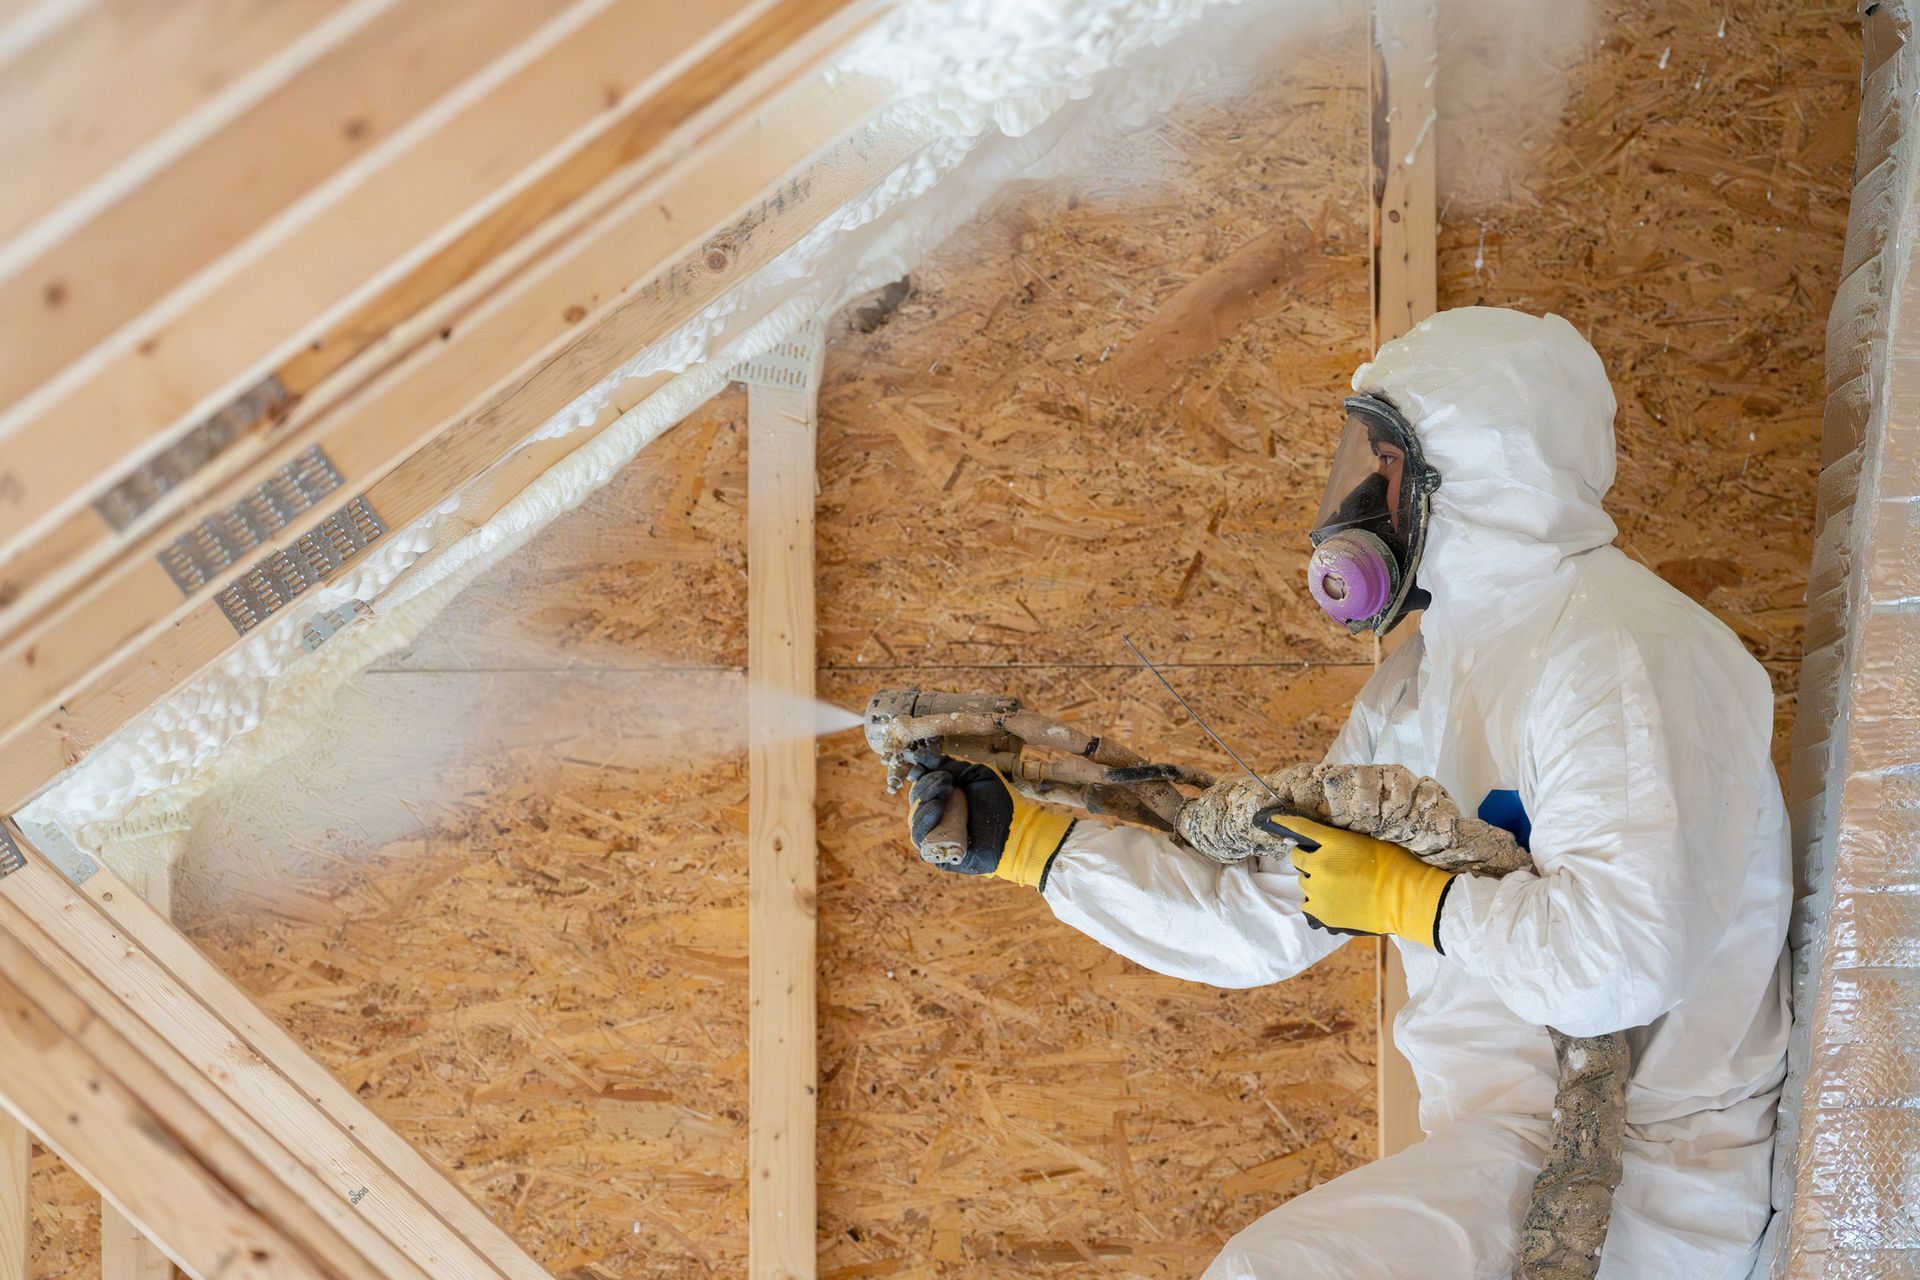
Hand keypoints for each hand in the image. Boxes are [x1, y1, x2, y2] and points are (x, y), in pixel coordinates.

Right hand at [906, 752, 1074, 886]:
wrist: (1018, 828)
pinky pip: (921, 841)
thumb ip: (951, 766)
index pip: (920, 788)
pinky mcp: (940, 855)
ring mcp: (937, 837)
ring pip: (915, 821)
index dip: (920, 777)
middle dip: (925, 787)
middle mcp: (938, 818)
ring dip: (923, 804)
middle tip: (944, 781)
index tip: (923, 767)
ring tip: (940, 796)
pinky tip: (936, 809)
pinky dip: (923, 824)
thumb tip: (920, 759)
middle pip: (916, 803)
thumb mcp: (976, 775)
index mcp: (944, 800)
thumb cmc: (1000, 802)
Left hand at [1265, 811, 1455, 949]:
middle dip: (1310, 860)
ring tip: (1338, 886)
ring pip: (1303, 882)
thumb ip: (1339, 841)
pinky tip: (1335, 901)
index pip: (1300, 828)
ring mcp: (1317, 890)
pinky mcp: (1321, 912)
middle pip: (1298, 859)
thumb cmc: (1394, 864)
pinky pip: (1307, 904)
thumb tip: (1322, 842)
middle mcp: (1318, 865)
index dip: (1284, 823)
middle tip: (1332, 866)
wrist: (1405, 899)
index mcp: (1332, 843)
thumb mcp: (1367, 841)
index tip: (1272, 819)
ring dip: (1315, 881)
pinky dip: (1317, 901)